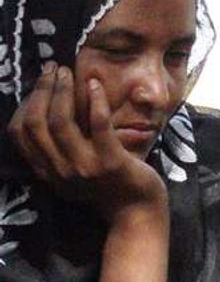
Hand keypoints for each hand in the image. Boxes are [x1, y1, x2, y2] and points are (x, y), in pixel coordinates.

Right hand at [7, 63, 165, 220]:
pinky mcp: (111, 162)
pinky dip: (95, 100)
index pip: (19, 134)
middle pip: (36, 123)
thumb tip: (45, 107)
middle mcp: (59, 171)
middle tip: (53, 69)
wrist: (137, 211)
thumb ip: (56, 149)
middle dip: (42, 91)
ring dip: (62, 91)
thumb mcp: (72, 171)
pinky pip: (98, 124)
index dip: (25, 104)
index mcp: (46, 172)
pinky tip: (95, 84)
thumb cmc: (107, 185)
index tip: (39, 84)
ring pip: (61, 121)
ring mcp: (84, 167)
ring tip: (68, 72)